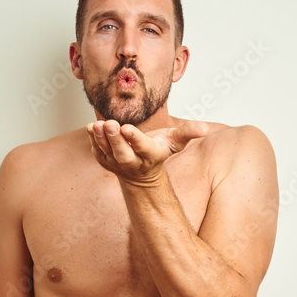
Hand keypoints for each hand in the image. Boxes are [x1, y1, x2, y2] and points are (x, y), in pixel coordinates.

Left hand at [86, 119, 208, 185]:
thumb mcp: (176, 142)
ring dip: (101, 139)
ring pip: (107, 152)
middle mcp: (133, 162)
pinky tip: (91, 127)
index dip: (134, 139)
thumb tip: (205, 128)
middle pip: (122, 153)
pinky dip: (93, 140)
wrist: (141, 172)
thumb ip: (189, 133)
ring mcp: (117, 164)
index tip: (127, 128)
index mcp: (150, 155)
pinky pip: (97, 151)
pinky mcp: (105, 161)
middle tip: (110, 124)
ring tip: (96, 125)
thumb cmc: (159, 150)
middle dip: (115, 139)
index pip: (142, 148)